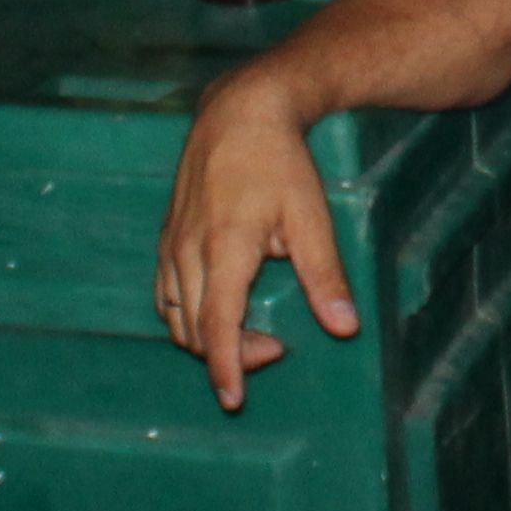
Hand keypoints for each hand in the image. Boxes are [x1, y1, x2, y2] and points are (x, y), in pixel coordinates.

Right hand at [153, 77, 365, 408]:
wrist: (239, 111)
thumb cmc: (280, 162)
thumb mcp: (311, 217)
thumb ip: (325, 276)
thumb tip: (344, 328)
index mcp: (225, 249)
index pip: (217, 326)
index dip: (225, 368)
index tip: (233, 399)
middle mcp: (188, 251)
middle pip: (195, 328)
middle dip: (229, 353)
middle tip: (276, 346)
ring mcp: (171, 243)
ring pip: (174, 314)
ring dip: (206, 336)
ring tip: (251, 330)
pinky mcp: (166, 235)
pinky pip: (166, 292)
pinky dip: (187, 314)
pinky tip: (218, 306)